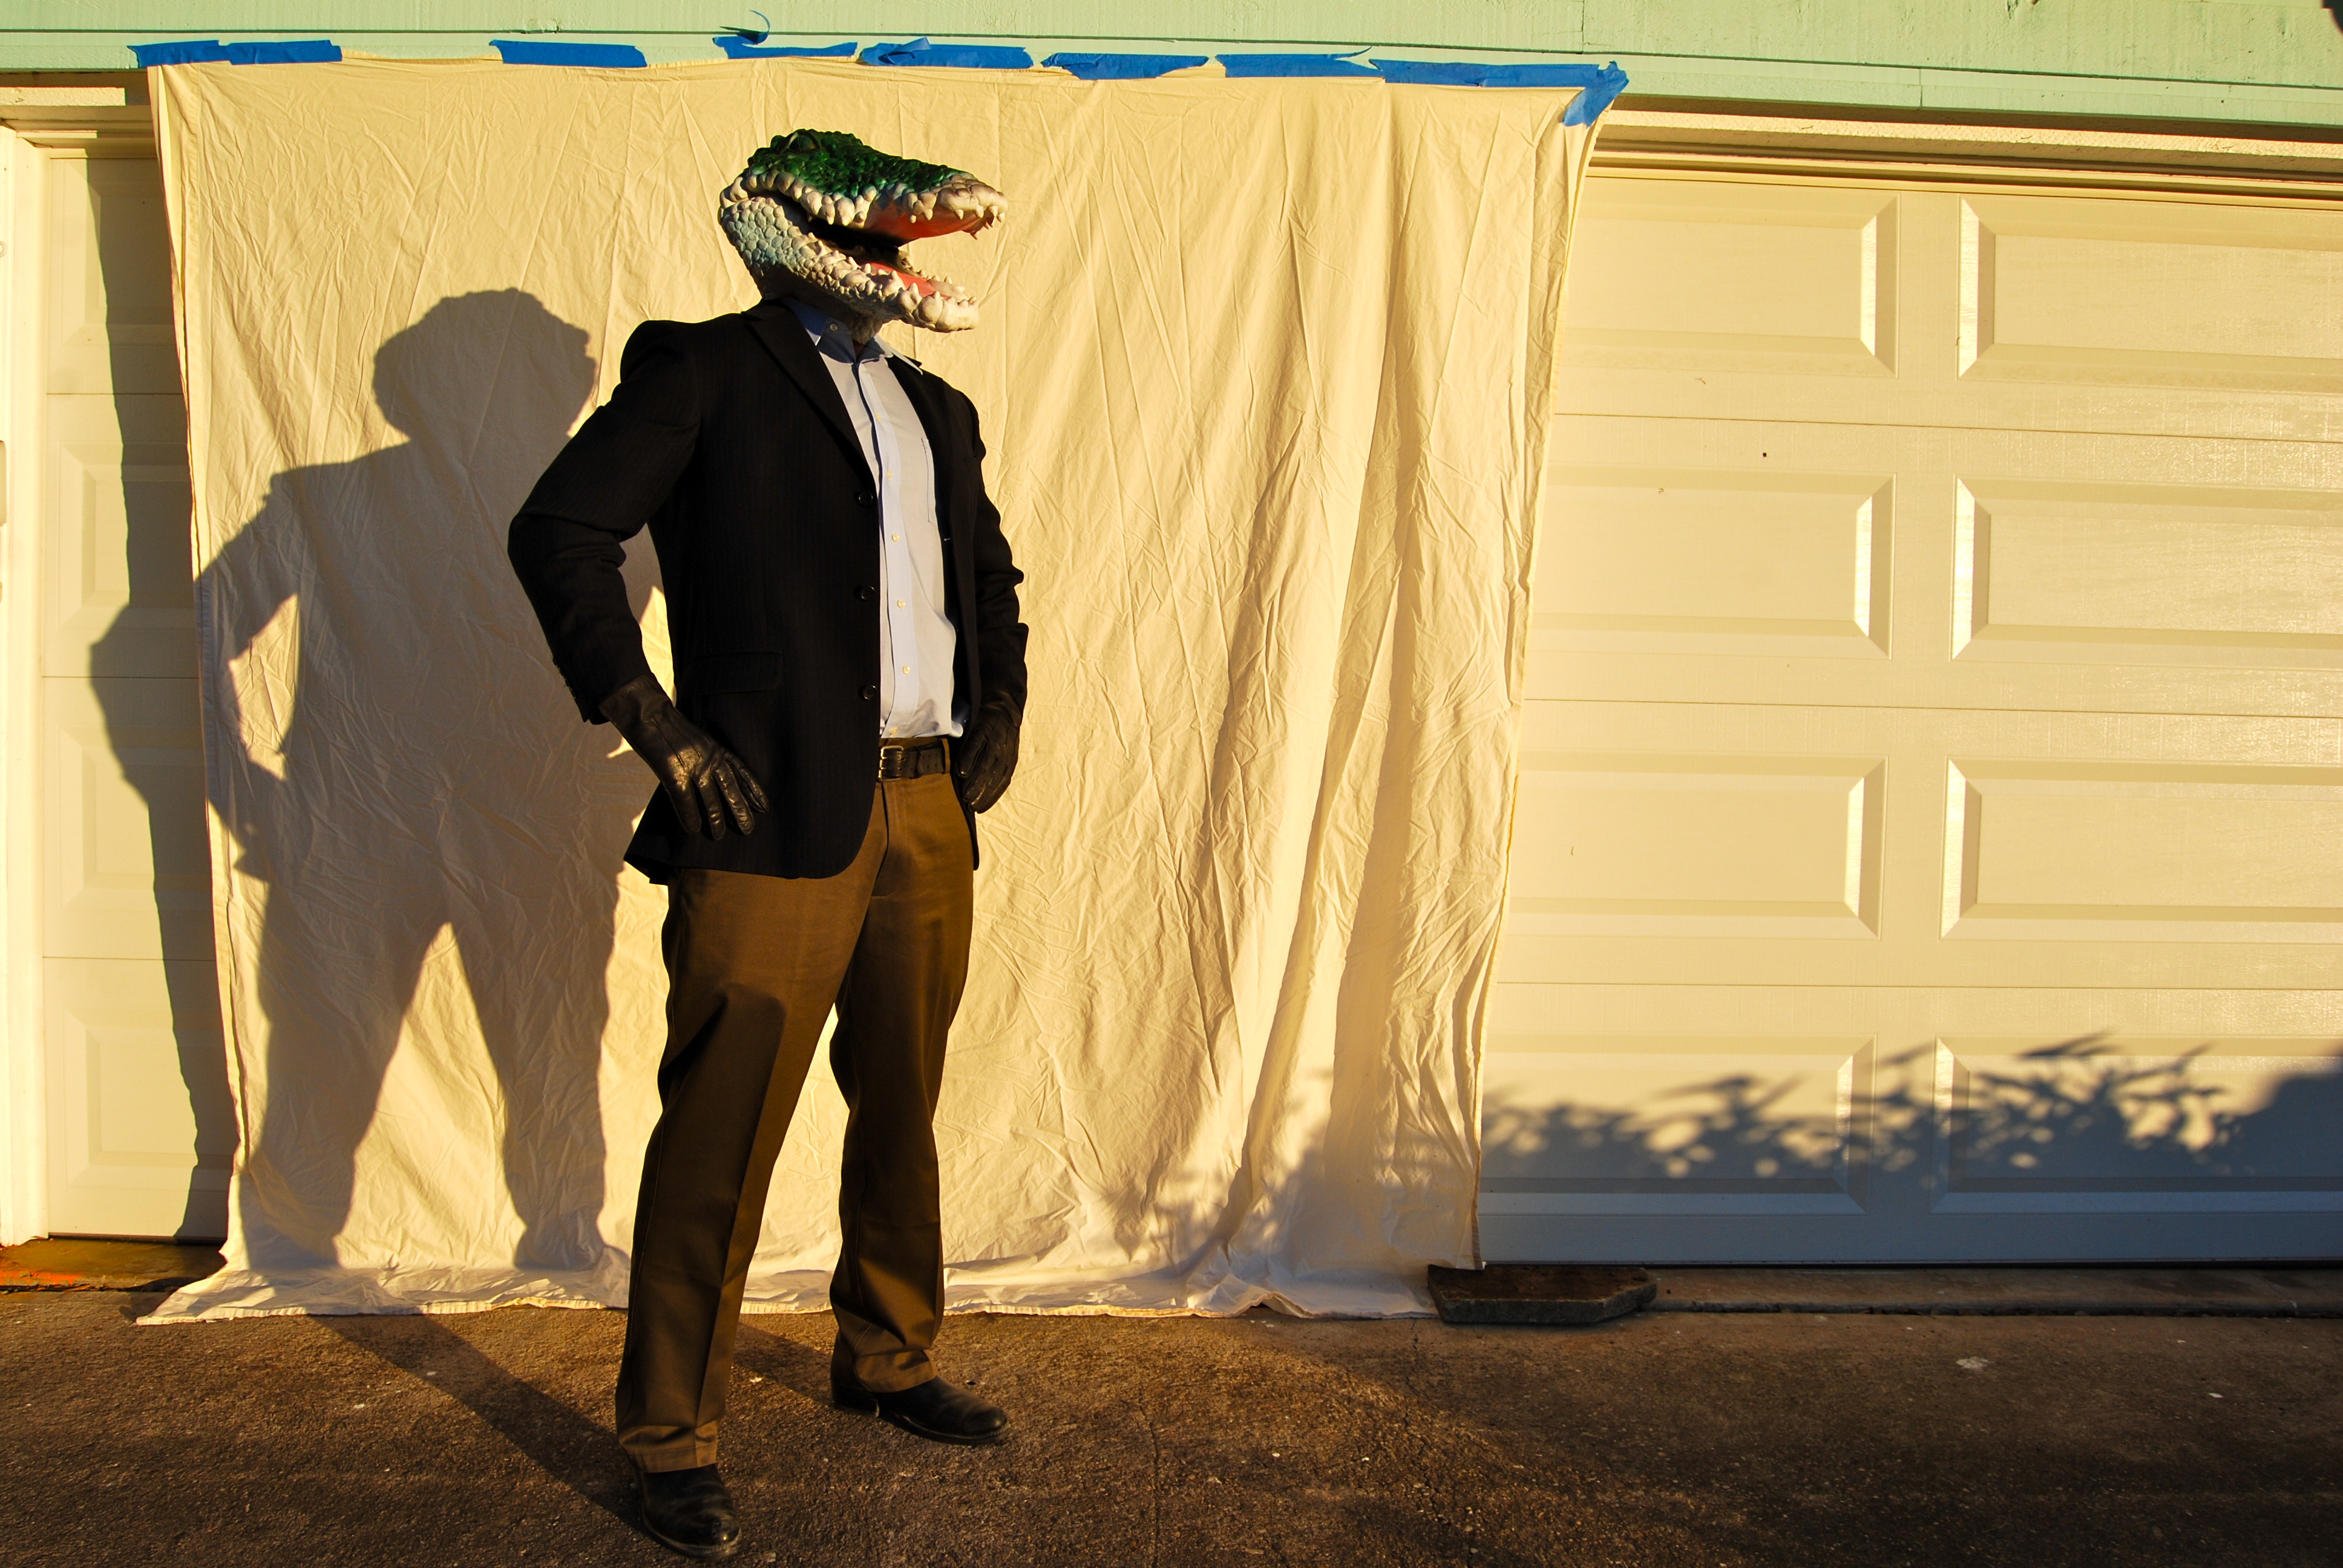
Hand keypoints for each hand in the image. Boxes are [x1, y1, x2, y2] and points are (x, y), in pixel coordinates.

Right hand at [598, 673, 768, 838]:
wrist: (646, 711)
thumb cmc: (668, 726)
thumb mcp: (694, 740)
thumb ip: (703, 757)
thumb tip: (705, 779)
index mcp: (715, 748)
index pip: (741, 772)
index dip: (753, 790)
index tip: (764, 807)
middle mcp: (709, 757)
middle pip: (730, 789)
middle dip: (740, 810)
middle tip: (748, 830)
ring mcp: (692, 765)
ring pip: (709, 798)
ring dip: (715, 819)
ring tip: (718, 836)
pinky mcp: (673, 772)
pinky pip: (684, 799)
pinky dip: (689, 815)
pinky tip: (692, 830)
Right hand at [953, 690, 1020, 812]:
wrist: (1003, 698)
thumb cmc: (999, 727)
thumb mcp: (1003, 746)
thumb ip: (994, 764)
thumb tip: (977, 784)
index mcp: (1010, 757)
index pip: (1003, 781)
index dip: (992, 796)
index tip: (980, 809)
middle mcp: (1005, 750)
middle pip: (994, 775)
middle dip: (983, 792)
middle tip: (970, 806)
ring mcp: (995, 739)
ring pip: (986, 764)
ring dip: (976, 781)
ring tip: (965, 796)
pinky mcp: (983, 727)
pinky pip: (976, 746)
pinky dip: (969, 759)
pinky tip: (960, 771)